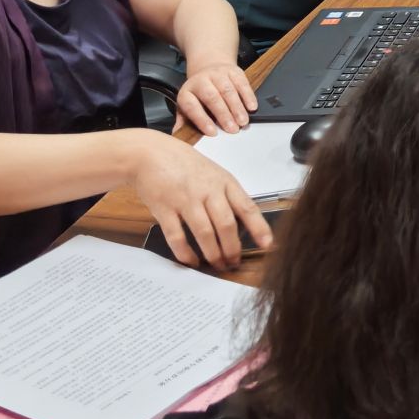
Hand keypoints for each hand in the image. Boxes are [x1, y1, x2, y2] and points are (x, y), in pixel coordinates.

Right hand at [130, 132, 271, 270]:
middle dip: (233, 249)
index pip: (247, 207)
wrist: (151, 153)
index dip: (259, 228)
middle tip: (234, 263)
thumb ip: (226, 195)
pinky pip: (177, 236)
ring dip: (213, 254)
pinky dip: (186, 253)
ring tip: (218, 265)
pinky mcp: (164, 209)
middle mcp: (208, 191)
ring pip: (205, 233)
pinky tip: (192, 262)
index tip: (268, 245)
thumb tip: (241, 223)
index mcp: (224, 182)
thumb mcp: (214, 173)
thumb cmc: (184, 164)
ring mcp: (186, 200)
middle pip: (226, 224)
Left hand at [173, 61, 256, 136]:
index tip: (213, 132)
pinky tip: (252, 107)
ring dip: (237, 107)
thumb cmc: (198, 93)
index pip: (192, 106)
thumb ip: (183, 121)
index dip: (202, 120)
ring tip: (243, 121)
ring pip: (228, 90)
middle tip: (232, 129)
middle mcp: (201, 81)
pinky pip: (242, 83)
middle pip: (212, 97)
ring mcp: (218, 74)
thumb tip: (178, 136)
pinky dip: (248, 96)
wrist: (209, 67)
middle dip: (223, 114)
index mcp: (187, 92)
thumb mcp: (186, 106)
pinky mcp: (233, 71)